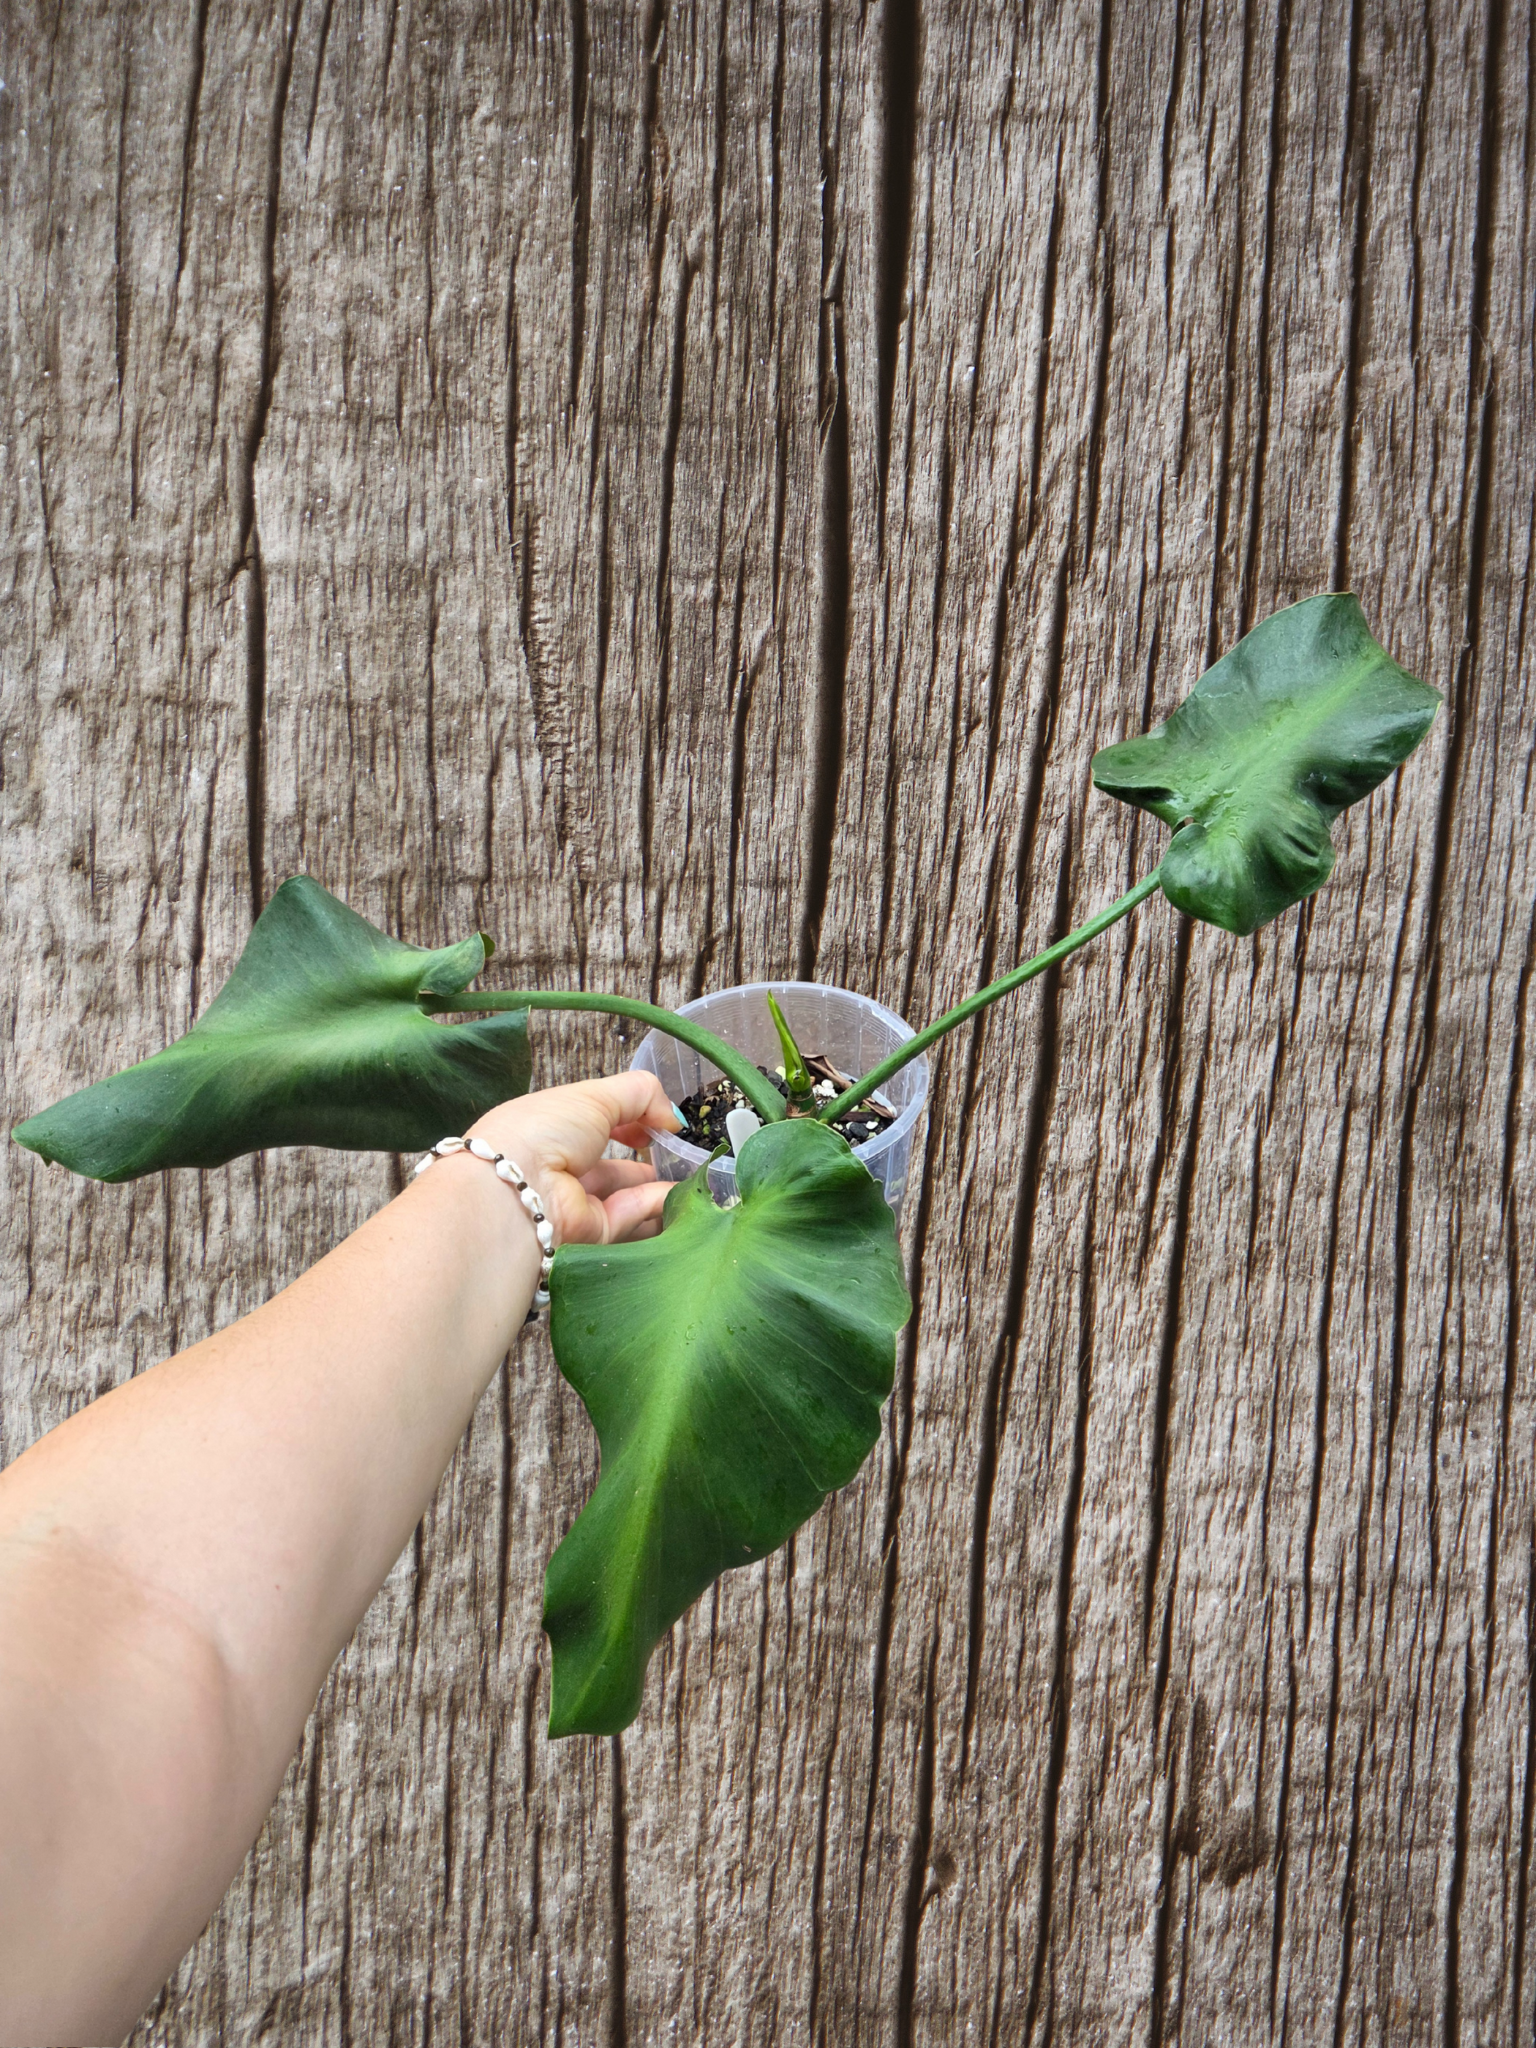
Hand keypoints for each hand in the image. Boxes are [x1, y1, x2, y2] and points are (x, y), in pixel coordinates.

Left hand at [466, 1072, 683, 1246]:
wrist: (519, 1191)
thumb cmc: (547, 1130)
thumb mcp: (594, 1096)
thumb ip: (641, 1096)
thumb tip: (673, 1118)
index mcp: (550, 1130)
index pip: (594, 1125)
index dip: (629, 1120)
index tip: (660, 1122)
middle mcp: (560, 1168)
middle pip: (612, 1165)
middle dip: (647, 1157)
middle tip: (683, 1153)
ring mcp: (576, 1204)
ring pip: (626, 1195)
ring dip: (659, 1184)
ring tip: (693, 1175)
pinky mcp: (591, 1235)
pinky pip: (629, 1218)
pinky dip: (655, 1205)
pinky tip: (679, 1194)